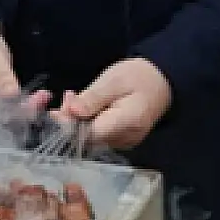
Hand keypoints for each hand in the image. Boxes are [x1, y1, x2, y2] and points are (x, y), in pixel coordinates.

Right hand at [0, 17, 47, 116]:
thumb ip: (1, 76)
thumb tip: (12, 94)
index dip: (14, 113)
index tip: (34, 104)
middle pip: (2, 115)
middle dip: (26, 111)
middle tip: (44, 97)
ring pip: (8, 111)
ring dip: (28, 107)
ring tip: (45, 96)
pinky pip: (10, 104)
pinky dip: (25, 102)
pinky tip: (39, 97)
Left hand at [55, 58, 172, 150]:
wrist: (161, 81)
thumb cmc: (138, 77)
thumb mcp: (113, 80)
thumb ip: (92, 98)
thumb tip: (71, 113)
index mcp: (125, 124)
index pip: (88, 135)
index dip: (68, 124)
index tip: (58, 108)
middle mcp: (124, 139)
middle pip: (86, 138)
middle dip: (69, 119)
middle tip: (67, 96)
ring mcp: (122, 141)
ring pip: (88, 136)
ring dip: (75, 118)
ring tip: (72, 96)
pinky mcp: (118, 138)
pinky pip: (96, 133)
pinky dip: (84, 120)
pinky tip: (81, 105)